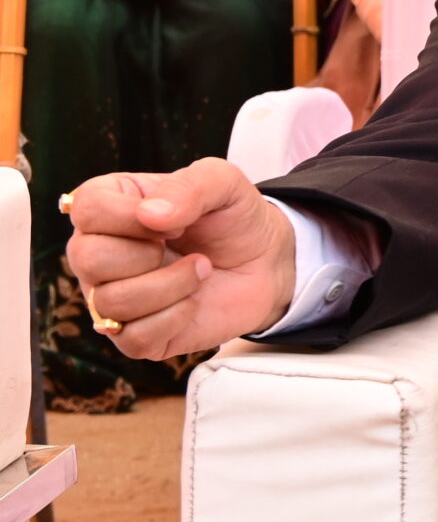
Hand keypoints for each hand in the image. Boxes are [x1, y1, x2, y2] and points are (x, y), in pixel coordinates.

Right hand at [64, 159, 298, 360]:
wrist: (266, 262)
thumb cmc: (233, 219)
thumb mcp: (223, 183)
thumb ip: (188, 185)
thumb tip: (150, 214)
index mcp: (108, 209)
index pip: (87, 209)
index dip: (130, 216)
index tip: (175, 222)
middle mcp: (98, 254)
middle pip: (88, 259)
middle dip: (148, 254)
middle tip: (186, 246)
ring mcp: (111, 298)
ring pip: (111, 302)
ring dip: (172, 285)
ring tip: (201, 269)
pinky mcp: (133, 337)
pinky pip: (133, 338)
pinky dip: (175, 317)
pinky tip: (194, 300)